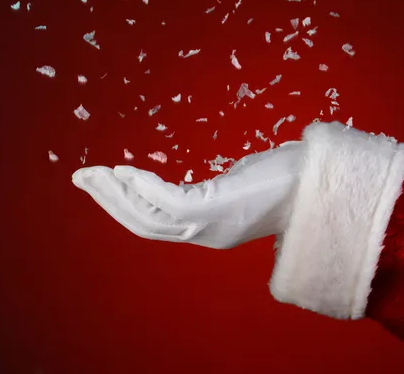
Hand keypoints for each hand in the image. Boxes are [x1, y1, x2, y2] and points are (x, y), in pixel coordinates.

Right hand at [72, 142, 302, 248]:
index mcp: (209, 228)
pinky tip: (126, 170)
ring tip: (92, 173)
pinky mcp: (220, 211)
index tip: (106, 180)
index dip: (125, 205)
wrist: (323, 185)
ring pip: (149, 219)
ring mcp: (211, 226)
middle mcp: (205, 234)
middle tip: (80, 176)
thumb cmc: (287, 180)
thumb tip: (215, 176)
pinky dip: (145, 188)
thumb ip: (220, 187)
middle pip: (143, 225)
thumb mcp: (243, 185)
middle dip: (108, 201)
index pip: (156, 222)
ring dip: (116, 195)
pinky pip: (171, 204)